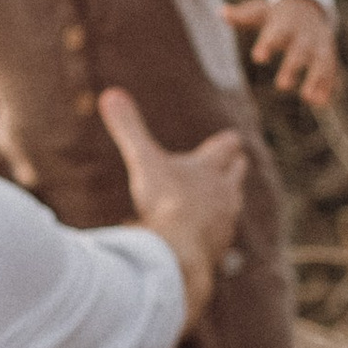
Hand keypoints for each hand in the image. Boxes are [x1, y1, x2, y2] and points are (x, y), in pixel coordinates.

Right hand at [99, 87, 246, 329]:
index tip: (232, 138)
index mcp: (211, 168)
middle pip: (236, 174)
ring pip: (231, 205)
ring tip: (211, 202)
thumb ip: (129, 129)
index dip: (227, 142)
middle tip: (233, 163)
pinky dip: (207, 232)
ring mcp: (226, 223)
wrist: (180, 253)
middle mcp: (226, 194)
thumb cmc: (165, 202)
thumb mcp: (144, 161)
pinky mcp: (219, 248)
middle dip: (232, 168)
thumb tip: (111, 94)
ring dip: (222, 201)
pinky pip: (217, 236)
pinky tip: (195, 236)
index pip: (228, 147)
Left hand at [226, 0, 340, 109]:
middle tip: (281, 86)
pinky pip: (330, 71)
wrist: (307, 6)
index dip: (267, 45)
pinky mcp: (328, 56)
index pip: (276, 34)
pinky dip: (327, 86)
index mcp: (285, 25)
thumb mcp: (259, 11)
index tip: (258, 58)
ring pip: (320, 63)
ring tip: (308, 98)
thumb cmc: (275, 15)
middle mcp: (304, 36)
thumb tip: (222, 12)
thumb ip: (242, 15)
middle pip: (299, 52)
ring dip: (316, 79)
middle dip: (292, 67)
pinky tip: (320, 103)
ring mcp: (318, 46)